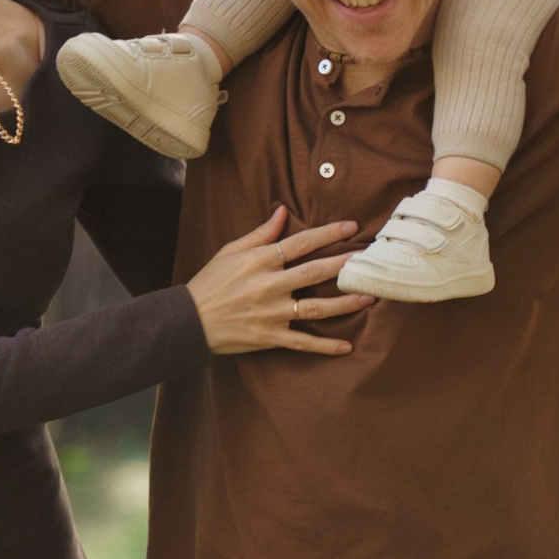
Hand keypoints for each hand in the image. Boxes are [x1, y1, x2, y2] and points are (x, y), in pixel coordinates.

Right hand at [186, 207, 364, 357]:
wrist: (189, 321)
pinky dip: (325, 346)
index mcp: (260, 261)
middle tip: (370, 258)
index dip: (328, 233)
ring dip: (345, 303)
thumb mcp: (230, 251)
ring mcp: (272, 313)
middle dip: (345, 264)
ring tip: (369, 297)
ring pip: (316, 307)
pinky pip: (303, 342)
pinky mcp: (271, 337)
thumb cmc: (210, 283)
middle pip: (315, 272)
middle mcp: (269, 286)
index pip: (301, 243)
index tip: (351, 226)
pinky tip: (347, 347)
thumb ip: (259, 234)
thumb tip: (282, 212)